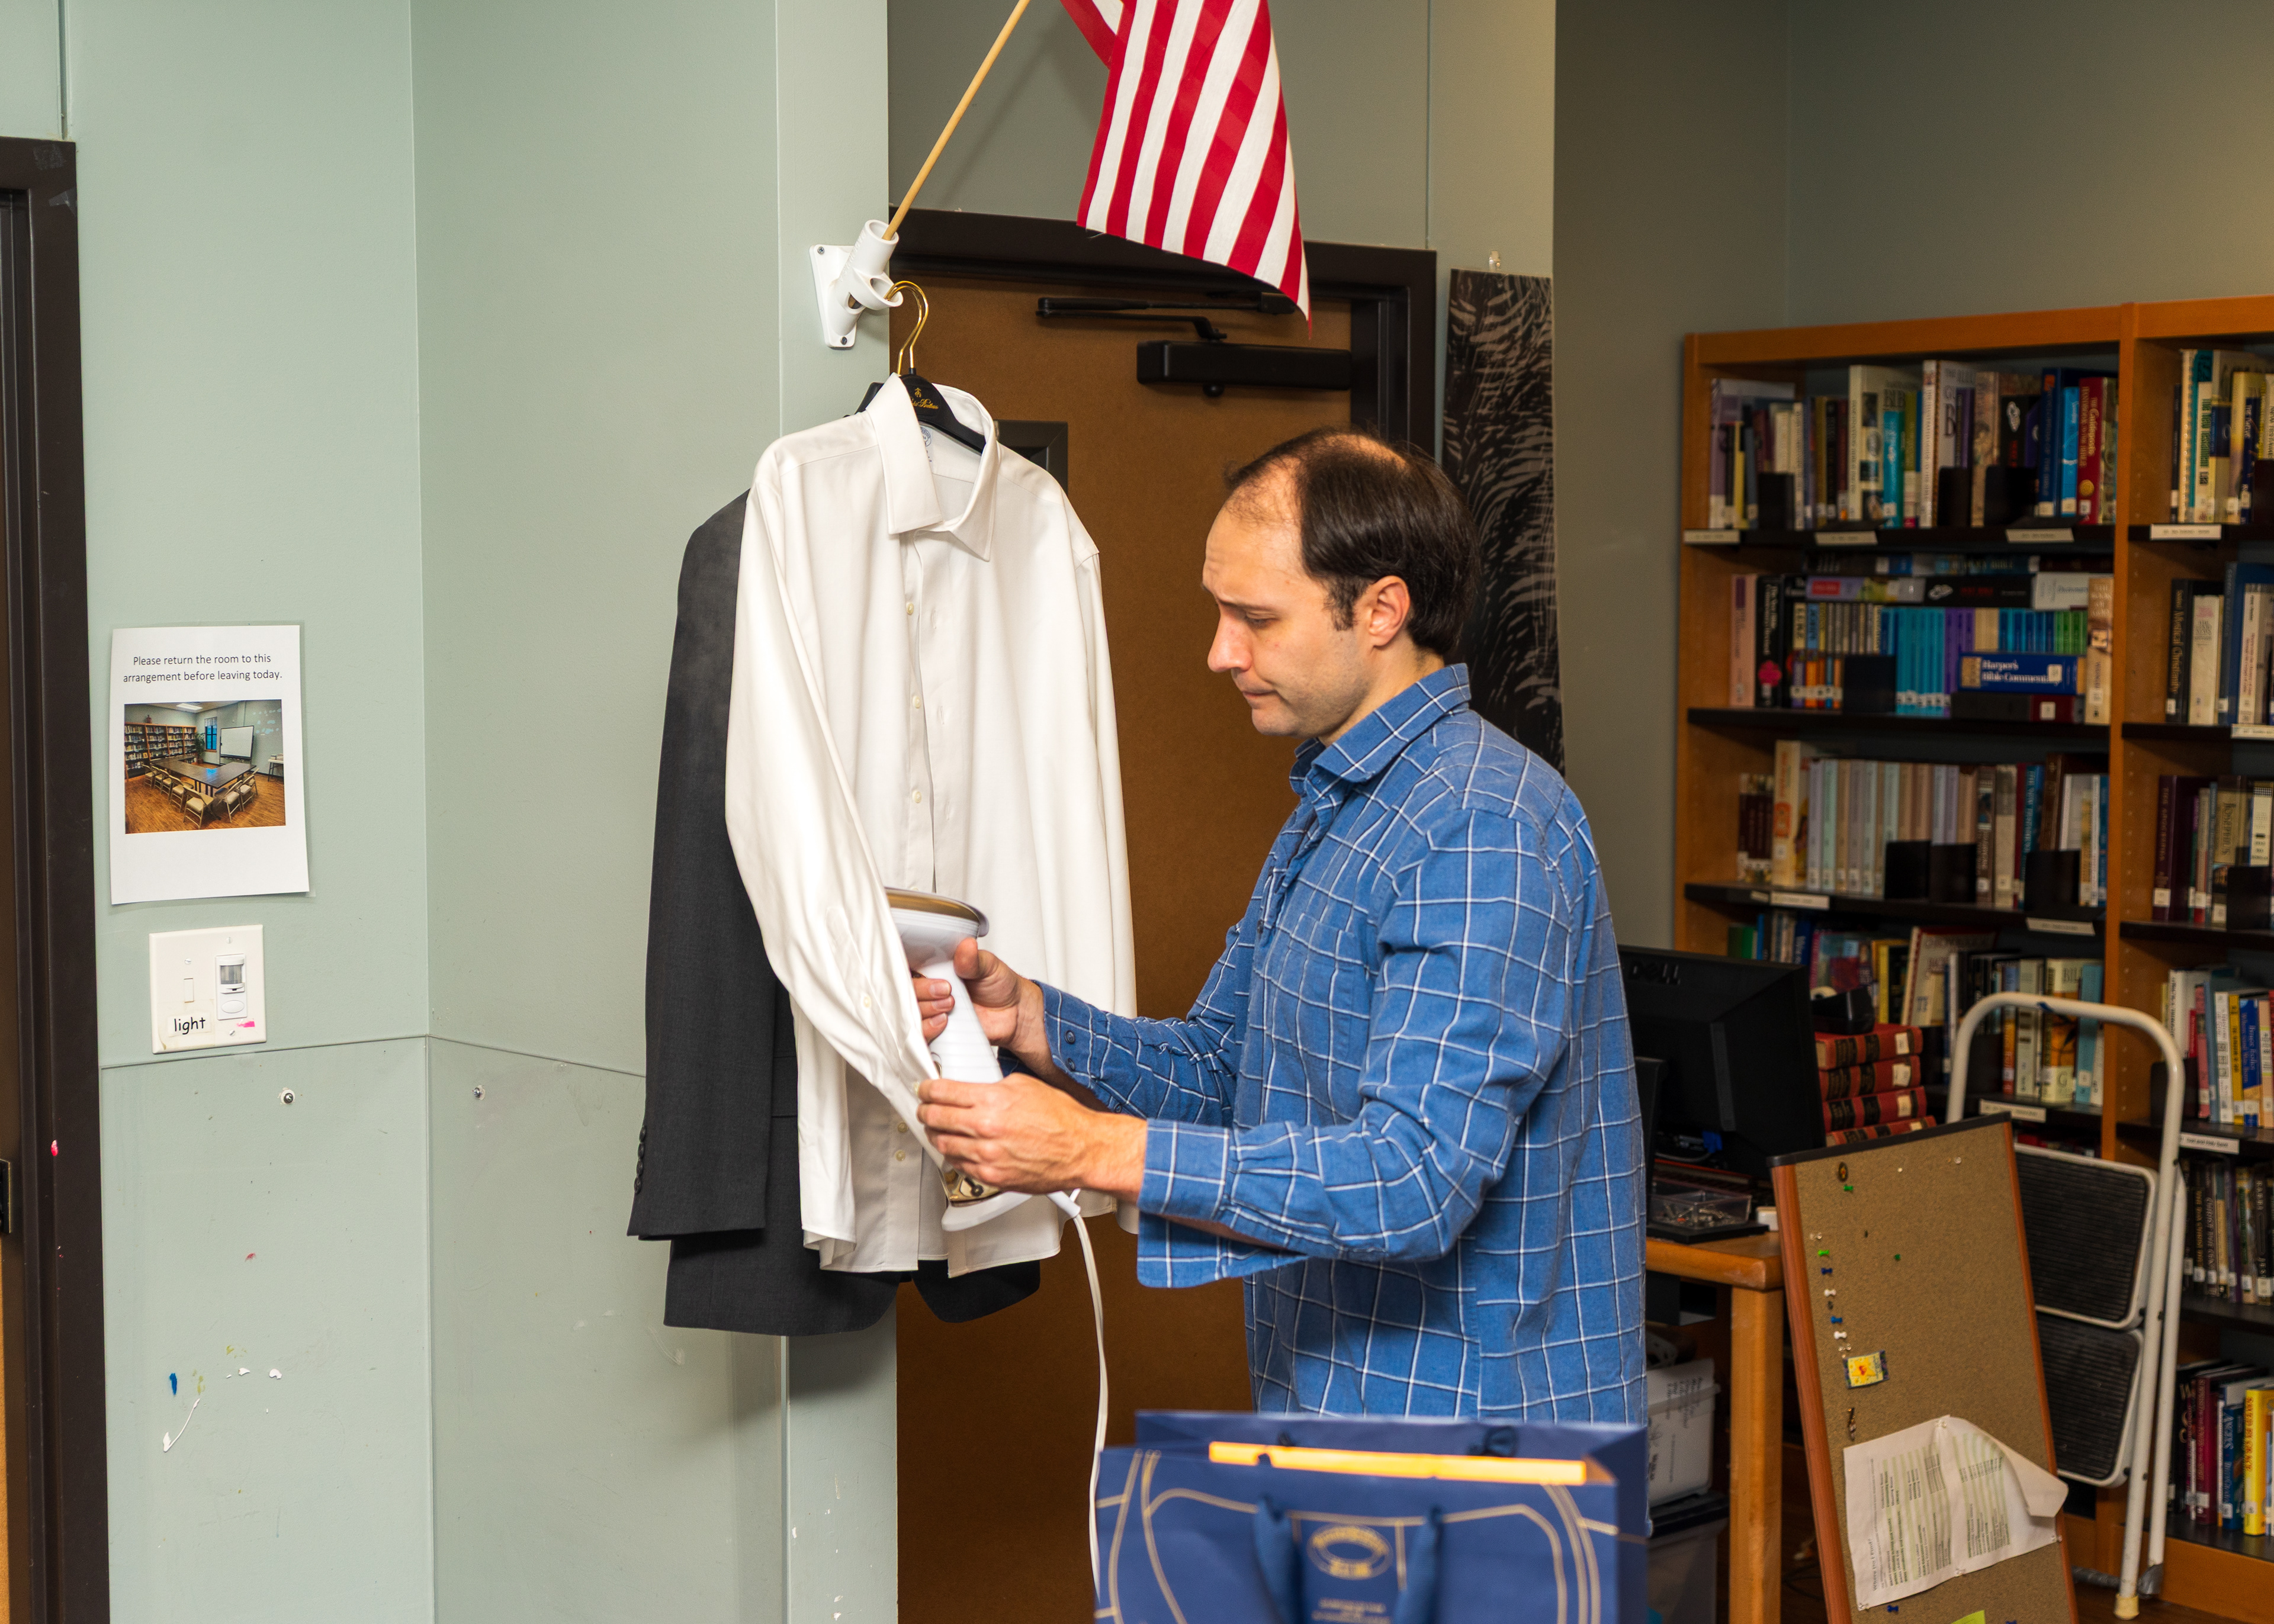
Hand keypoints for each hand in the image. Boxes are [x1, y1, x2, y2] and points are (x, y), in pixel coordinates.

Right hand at [910, 938, 1061, 1081]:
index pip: (907, 967)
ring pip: (909, 1013)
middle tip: (947, 991)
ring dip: (927, 1009)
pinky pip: (919, 1035)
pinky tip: (944, 1022)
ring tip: (951, 1006)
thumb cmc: (999, 985)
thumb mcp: (989, 966)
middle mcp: (928, 991)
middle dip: (923, 991)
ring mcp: (930, 1012)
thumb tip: (966, 947)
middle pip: (904, 991)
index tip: (928, 972)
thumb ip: (974, 959)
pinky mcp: (935, 1032)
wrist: (1014, 1014)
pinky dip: (928, 1028)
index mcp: (935, 969)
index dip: (909, 970)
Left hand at [917, 1073, 1146, 1201]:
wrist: (1081, 1150)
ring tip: (938, 1128)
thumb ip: (993, 1086)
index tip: (925, 1089)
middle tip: (925, 1108)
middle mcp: (986, 1129)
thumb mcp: (1024, 1086)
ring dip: (936, 1134)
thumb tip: (972, 1086)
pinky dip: (954, 1155)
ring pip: (943, 1145)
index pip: (942, 1092)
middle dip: (925, 1111)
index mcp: (992, 1101)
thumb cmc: (1062, 1119)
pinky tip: (958, 1148)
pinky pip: (959, 1166)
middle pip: (935, 1118)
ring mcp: (987, 1156)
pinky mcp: (992, 1178)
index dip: (927, 1089)